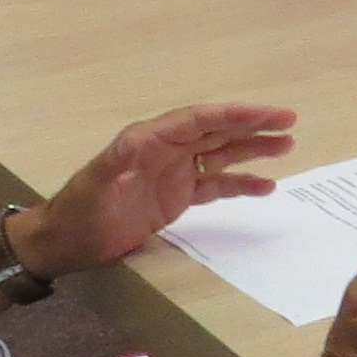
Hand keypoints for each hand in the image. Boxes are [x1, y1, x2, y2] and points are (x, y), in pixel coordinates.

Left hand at [15, 103, 297, 276]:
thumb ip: (117, 165)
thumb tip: (138, 143)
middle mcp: (166, 150)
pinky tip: (265, 186)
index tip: (266, 114)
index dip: (233, 115)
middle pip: (217, 132)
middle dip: (253, 126)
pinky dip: (240, 184)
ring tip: (287, 147)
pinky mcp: (176, 198)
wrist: (66, 242)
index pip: (199, 120)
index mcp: (149, 140)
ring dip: (253, 150)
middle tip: (289, 122)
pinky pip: (215, 185)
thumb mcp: (95, 186)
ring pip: (221, 154)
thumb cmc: (79, 213)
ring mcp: (174, 173)